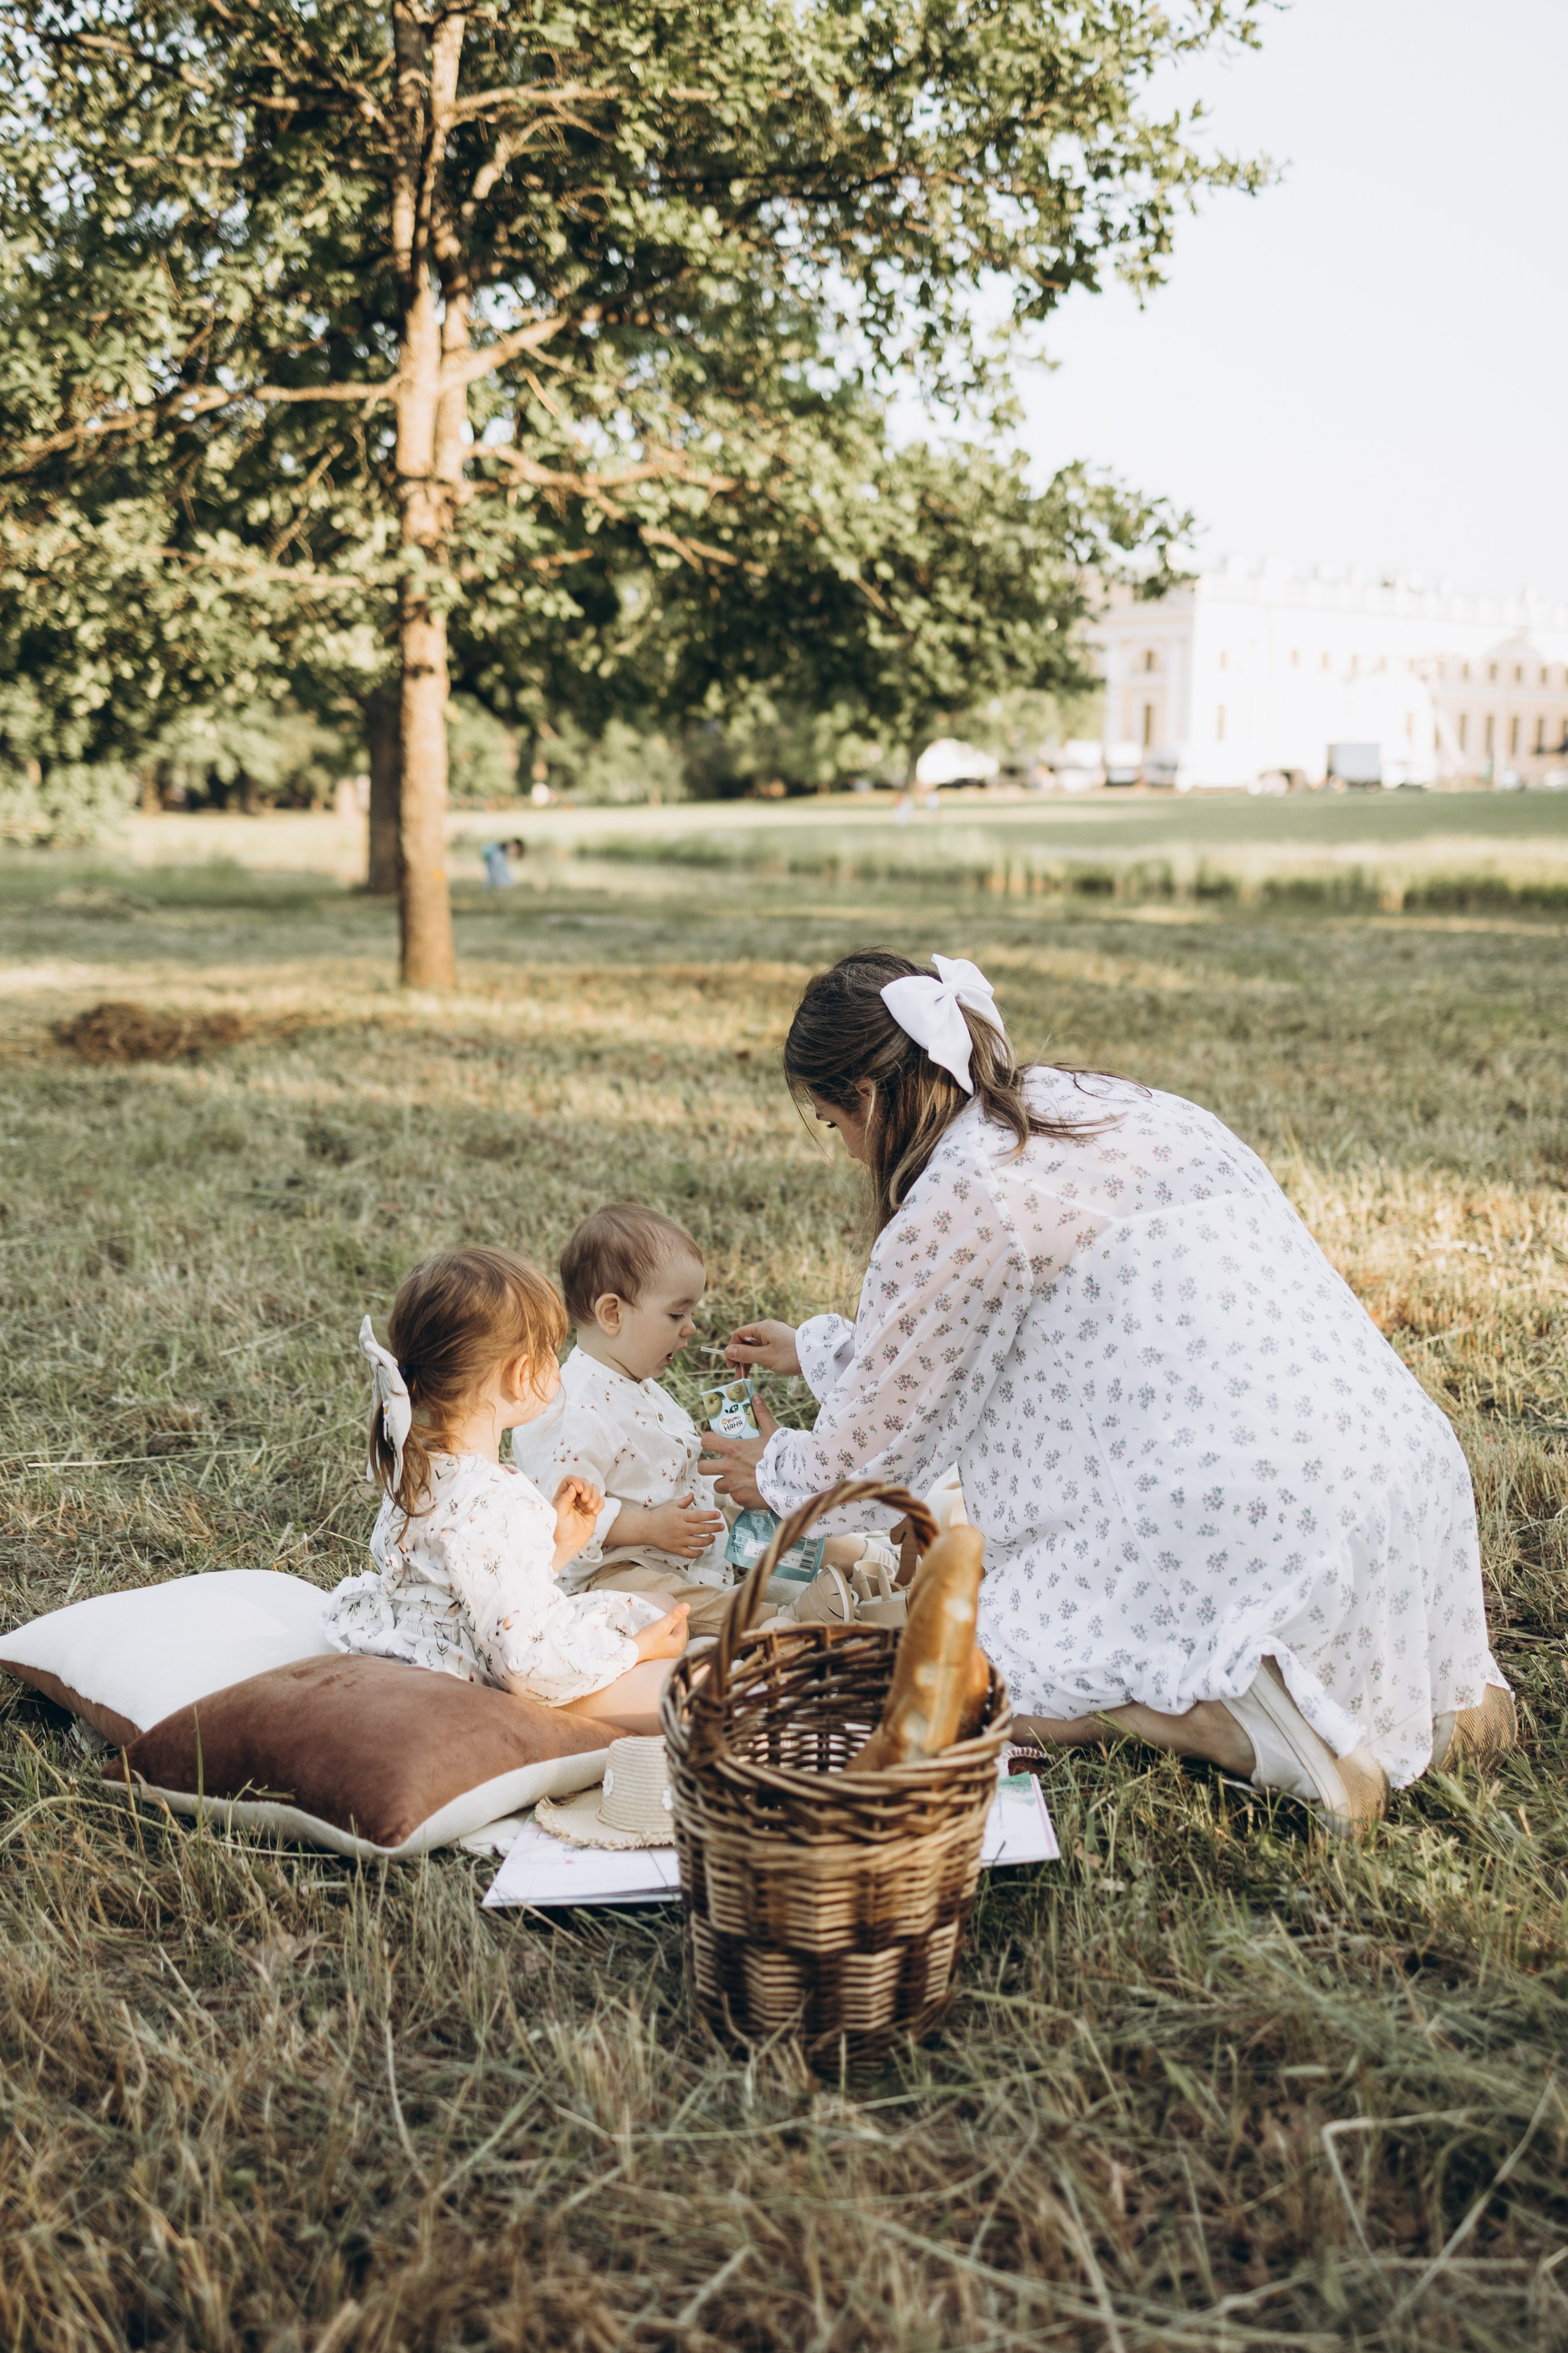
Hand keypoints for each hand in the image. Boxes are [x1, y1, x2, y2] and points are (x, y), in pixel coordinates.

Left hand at [551, 1475, 602, 1568]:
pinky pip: (600, 1501)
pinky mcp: (592, 1510)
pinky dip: (600, 1504)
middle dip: (587, 1488)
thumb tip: (573, 1486)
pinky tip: (595, 1512)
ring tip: (590, 1508)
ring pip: (594, 1490)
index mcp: (563, 1495)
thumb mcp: (559, 1513)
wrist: (568, 1545)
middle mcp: (574, 1497)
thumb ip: (565, 1498)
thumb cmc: (560, 1529)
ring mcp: (584, 1503)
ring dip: (595, 1496)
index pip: (570, 1480)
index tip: (579, 1489)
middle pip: (584, 1482)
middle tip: (585, 1499)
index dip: (576, 1481)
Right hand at [634, 1603, 689, 1661]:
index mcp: (680, 1644)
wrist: (632, 1654)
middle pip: (678, 1630)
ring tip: (660, 1622)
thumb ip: (675, 1616)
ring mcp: (670, 1654)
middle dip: (673, 1622)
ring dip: (668, 1628)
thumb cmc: (647, 1640)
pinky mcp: (662, 1654)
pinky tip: (657, 1632)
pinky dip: (664, 1635)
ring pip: (672, 1636)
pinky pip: (667, 1641)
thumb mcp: (662, 1625)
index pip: (683, 1624)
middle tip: (664, 1615)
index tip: (670, 1608)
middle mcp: (677, 1651)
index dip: (677, 1614)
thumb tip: (687, 1606)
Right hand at [641, 1492, 726, 1558]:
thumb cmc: (659, 1515)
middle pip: (702, 1529)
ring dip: (708, 1540)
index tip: (718, 1515)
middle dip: (714, 1528)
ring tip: (713, 1537)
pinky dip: (697, 1553)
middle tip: (722, 1527)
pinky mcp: (675, 1549)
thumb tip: (693, 1494)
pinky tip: (702, 1550)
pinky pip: (689, 1554)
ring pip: (698, 1542)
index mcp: (681, 1516)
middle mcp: (681, 1528)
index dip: (711, 1516)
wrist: (645, 1528)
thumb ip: (684, 1501)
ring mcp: (679, 1540)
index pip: (699, 1516)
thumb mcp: (672, 1505)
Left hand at [698, 1395, 777, 1511]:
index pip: (706, 1441)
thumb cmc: (781, 1454)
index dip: (708, 1441)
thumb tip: (756, 1397)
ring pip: (716, 1485)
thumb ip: (762, 1414)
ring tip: (737, 1479)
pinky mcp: (739, 1499)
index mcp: (733, 1449)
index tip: (713, 1442)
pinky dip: (739, 1494)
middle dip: (708, 1466)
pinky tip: (750, 1490)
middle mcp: (728, 1467)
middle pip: (702, 1467)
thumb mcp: (772, 1432)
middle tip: (719, 1464)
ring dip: (724, 1482)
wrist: (791, 1481)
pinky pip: (733, 1497)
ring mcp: (732, 1485)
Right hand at [725, 1319, 800, 1376]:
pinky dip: (758, 1358)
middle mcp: (767, 1328)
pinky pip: (764, 1349)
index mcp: (762, 1328)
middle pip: (746, 1341)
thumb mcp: (765, 1357)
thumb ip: (746, 1354)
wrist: (815, 1357)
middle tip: (738, 1375)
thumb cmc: (790, 1356)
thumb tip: (727, 1351)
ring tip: (745, 1376)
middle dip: (740, 1357)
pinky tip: (757, 1369)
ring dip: (748, 1360)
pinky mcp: (780, 1342)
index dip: (732, 1349)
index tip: (731, 1365)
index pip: (739, 1334)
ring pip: (755, 1346)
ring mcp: (775, 1335)